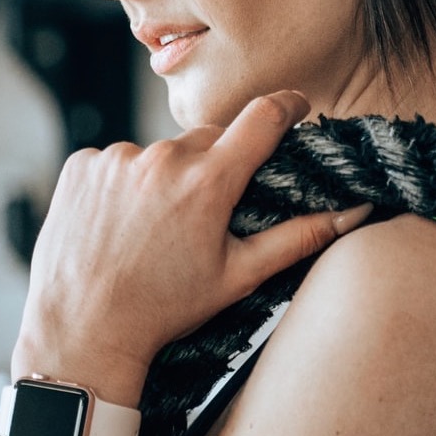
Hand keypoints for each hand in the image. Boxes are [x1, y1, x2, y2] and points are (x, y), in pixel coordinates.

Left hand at [12, 91, 375, 402]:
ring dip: (164, 180)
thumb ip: (299, 237)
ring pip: (158, 154)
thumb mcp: (239, 275)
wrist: (82, 329)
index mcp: (208, 181)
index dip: (286, 106)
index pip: (262, 117)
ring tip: (151, 232)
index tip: (296, 107)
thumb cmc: (165, 309)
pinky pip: (116, 162)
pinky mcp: (81, 165)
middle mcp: (161, 158)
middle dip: (215, 167)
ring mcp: (116, 158)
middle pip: (208, 140)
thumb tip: (353, 212)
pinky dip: (123, 186)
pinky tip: (118, 227)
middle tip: (203, 218)